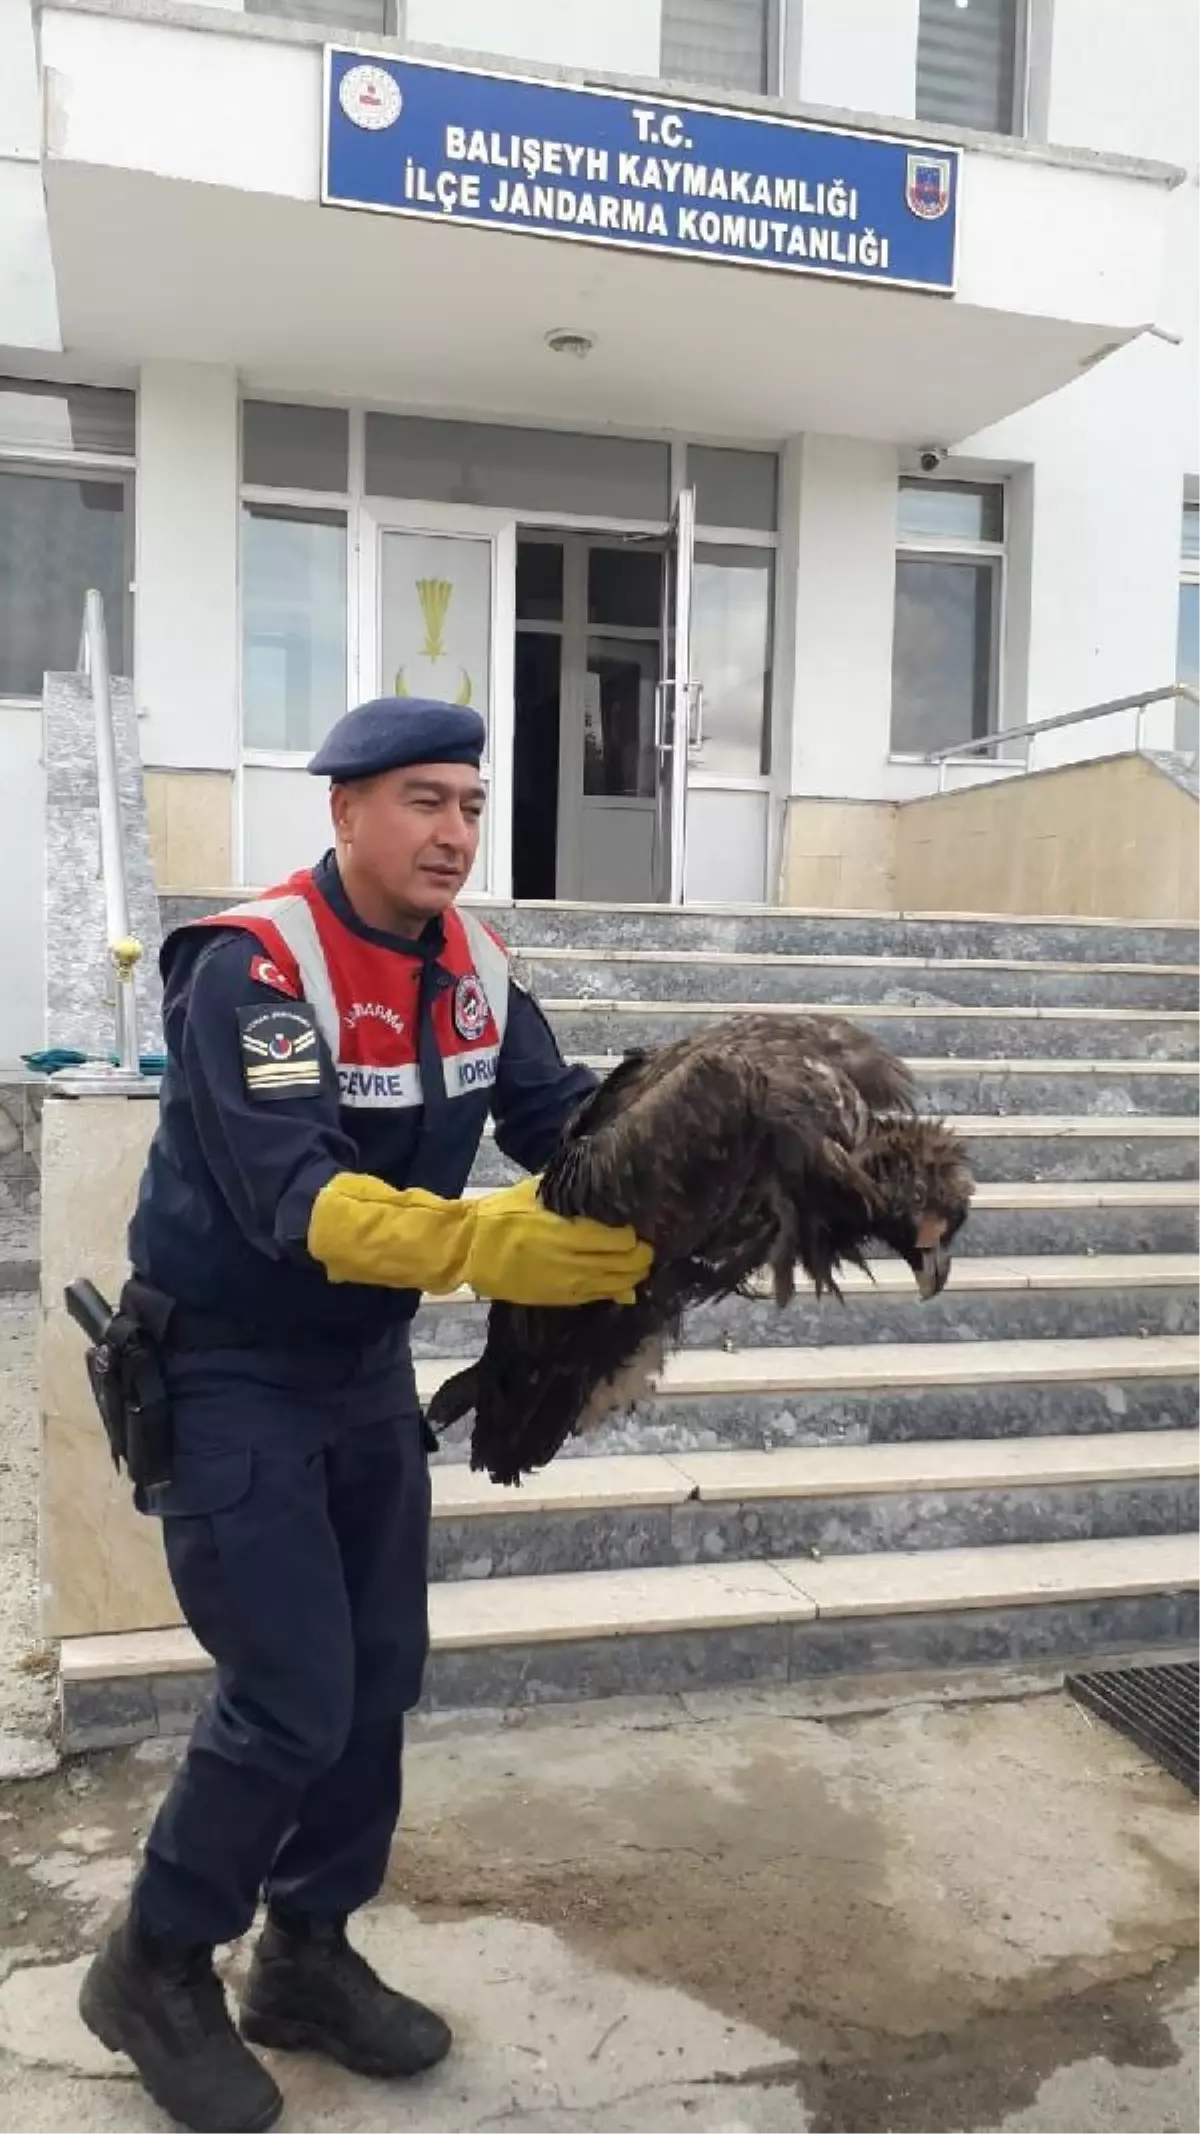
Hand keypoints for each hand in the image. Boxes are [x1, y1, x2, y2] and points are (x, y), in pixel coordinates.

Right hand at [466, 1177, 652, 1307]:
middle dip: (642, 1257)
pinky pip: (596, 1297)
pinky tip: (625, 1287)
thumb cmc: (500, 1215)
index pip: (618, 1239)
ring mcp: (566, 1284)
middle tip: (648, 1247)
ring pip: (614, 1284)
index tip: (637, 1226)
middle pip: (623, 1264)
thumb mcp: (533, 1193)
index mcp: (567, 1233)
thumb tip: (592, 1179)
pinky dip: (614, 1291)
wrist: (469, 1249)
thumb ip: (565, 1190)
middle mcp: (572, 1262)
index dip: (634, 1235)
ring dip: (633, 1276)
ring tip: (641, 1266)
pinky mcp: (558, 1298)